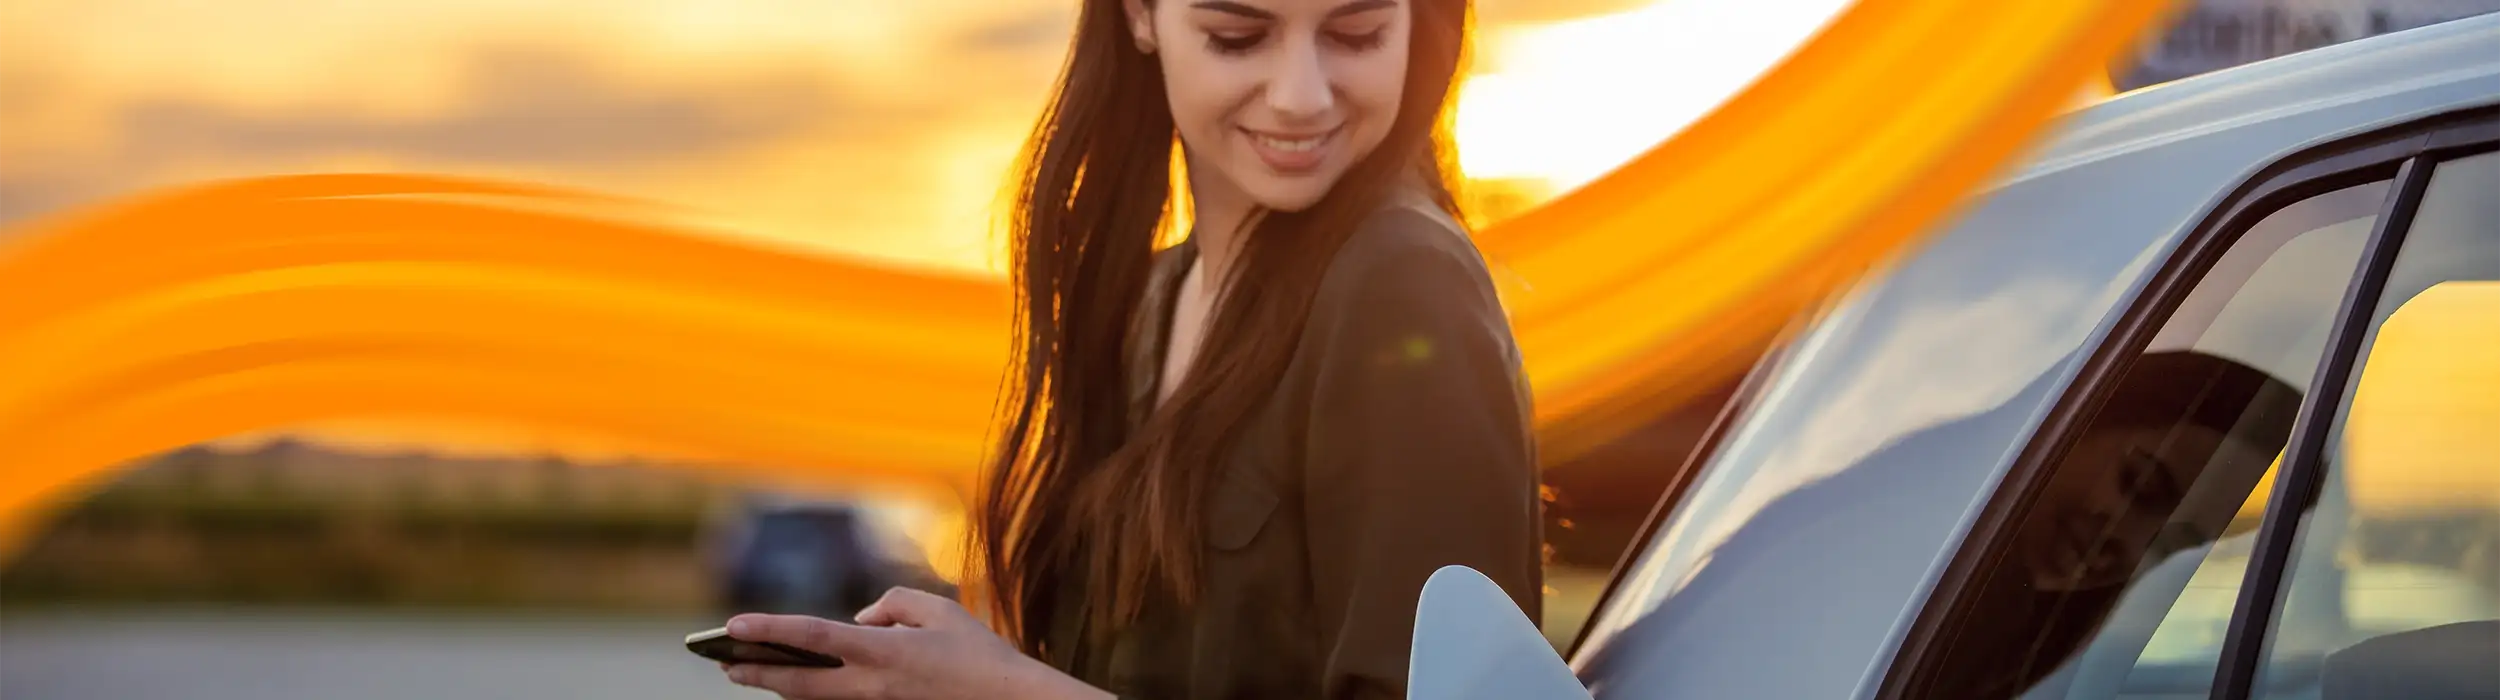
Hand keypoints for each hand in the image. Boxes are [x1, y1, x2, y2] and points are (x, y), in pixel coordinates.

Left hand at [719, 587, 1112, 699]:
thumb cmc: (978, 652)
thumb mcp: (936, 609)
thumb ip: (891, 605)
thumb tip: (861, 621)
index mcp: (881, 652)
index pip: (811, 636)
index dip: (768, 629)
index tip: (733, 624)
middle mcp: (871, 686)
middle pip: (797, 683)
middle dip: (756, 672)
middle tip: (724, 664)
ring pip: (814, 699)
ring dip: (779, 685)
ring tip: (750, 672)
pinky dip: (816, 692)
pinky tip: (799, 683)